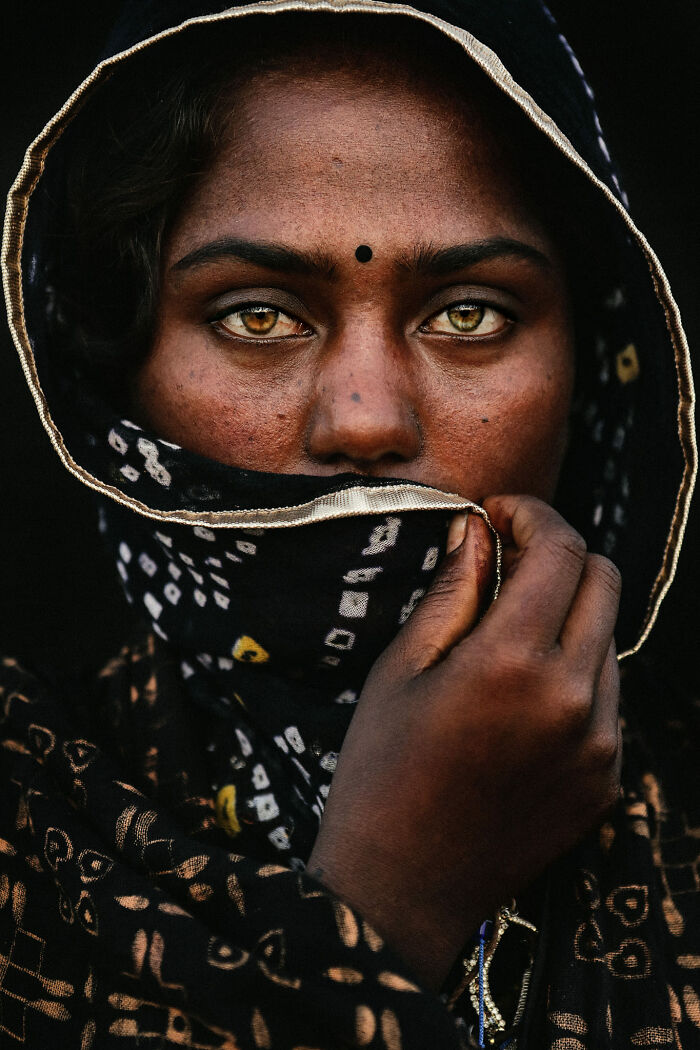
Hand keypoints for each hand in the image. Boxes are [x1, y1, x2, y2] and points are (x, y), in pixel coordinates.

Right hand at [308, 495, 621, 988]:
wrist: (403, 886)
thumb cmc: (381, 771)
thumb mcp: (400, 669)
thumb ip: (453, 591)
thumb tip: (479, 530)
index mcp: (513, 662)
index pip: (561, 551)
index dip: (533, 515)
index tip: (500, 514)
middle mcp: (573, 698)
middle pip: (603, 582)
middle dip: (560, 553)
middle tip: (510, 558)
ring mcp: (599, 744)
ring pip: (611, 637)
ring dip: (570, 613)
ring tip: (510, 631)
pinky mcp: (606, 779)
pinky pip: (609, 696)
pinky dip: (577, 670)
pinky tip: (524, 691)